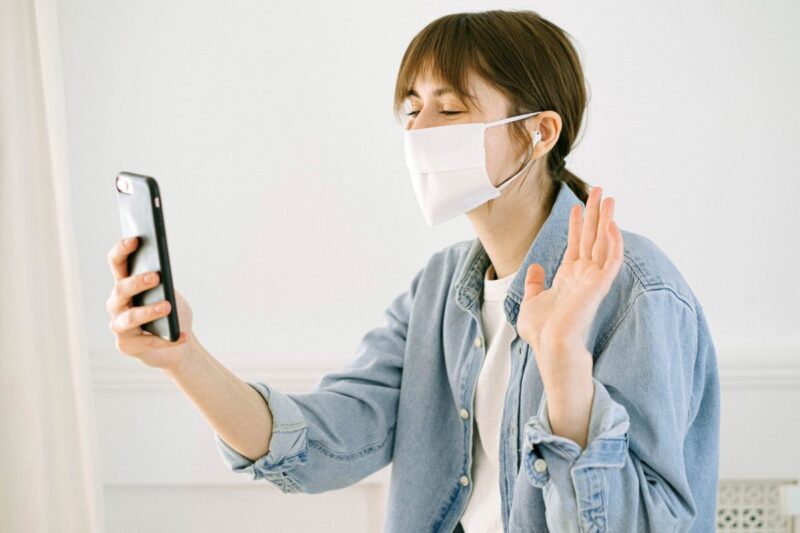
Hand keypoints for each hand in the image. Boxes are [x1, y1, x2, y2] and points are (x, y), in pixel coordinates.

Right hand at [106, 236, 193, 370]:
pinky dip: (168, 339)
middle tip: (155, 277)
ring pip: (130, 317)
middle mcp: (116, 304)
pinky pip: (147, 342)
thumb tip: (161, 269)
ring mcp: (119, 326)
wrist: (177, 344)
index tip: (135, 239)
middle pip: (121, 289)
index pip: (117, 263)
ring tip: (167, 307)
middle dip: (137, 282)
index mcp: (125, 284)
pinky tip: (182, 336)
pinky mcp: (126, 346)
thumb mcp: (170, 293)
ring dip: (149, 311)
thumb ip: (164, 282)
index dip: (122, 250)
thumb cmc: (171, 313)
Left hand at [516, 186, 622, 372]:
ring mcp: (593, 280)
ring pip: (604, 243)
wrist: (548, 345)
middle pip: (592, 237)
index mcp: (569, 278)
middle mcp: (583, 276)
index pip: (576, 245)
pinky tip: (612, 225)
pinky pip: (611, 260)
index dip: (577, 226)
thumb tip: (535, 268)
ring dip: (607, 220)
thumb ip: (535, 283)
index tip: (575, 207)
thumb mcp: (531, 301)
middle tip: (597, 190)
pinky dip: (613, 242)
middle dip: (595, 213)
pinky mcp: (600, 286)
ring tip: (607, 198)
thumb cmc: (542, 331)